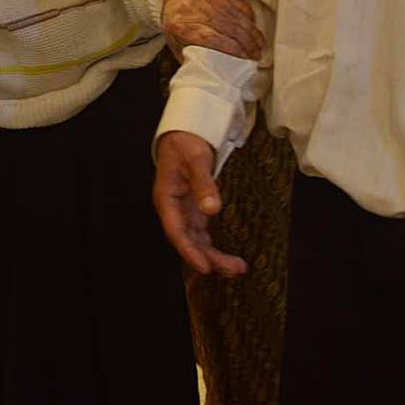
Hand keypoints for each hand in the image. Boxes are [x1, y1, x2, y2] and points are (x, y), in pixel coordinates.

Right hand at [152, 130, 246, 277]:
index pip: (176, 232)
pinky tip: (228, 258)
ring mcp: (183, 212)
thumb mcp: (195, 158)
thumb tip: (212, 209)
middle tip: (234, 270)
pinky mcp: (193, 211)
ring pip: (196, 241)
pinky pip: (201, 235)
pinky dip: (213, 247)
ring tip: (238, 268)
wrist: (182, 135)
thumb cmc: (185, 144)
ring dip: (214, 256)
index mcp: (166, 199)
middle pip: (188, 242)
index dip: (190, 252)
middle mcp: (172, 211)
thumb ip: (203, 183)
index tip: (205, 268)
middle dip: (209, 259)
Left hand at [162, 0, 263, 60]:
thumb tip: (216, 73)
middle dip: (246, 42)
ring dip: (250, 31)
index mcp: (181, 26)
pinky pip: (236, 1)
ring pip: (234, 14)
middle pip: (226, 26)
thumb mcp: (181, 48)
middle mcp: (191, 8)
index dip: (231, 49)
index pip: (210, 38)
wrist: (170, 3)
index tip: (244, 60)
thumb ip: (196, 59)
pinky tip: (254, 27)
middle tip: (256, 54)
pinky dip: (248, 16)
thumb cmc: (179, 32)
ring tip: (259, 44)